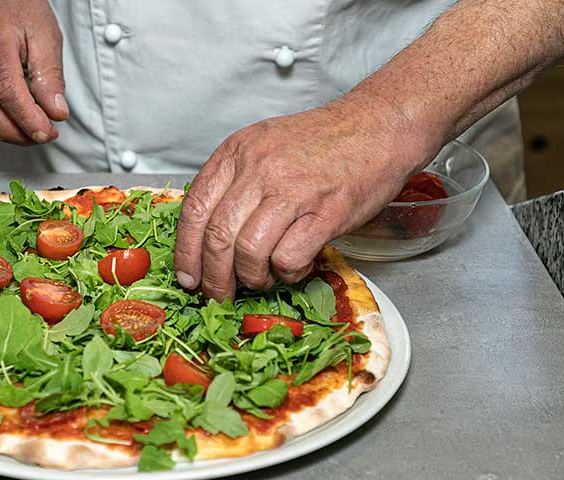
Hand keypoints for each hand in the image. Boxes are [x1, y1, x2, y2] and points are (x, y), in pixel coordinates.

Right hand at [0, 0, 66, 144]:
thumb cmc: (11, 7)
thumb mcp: (43, 33)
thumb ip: (49, 74)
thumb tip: (55, 111)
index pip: (6, 92)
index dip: (28, 119)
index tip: (48, 131)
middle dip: (18, 134)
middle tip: (44, 133)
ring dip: (7, 133)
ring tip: (32, 129)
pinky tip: (13, 121)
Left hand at [173, 94, 435, 299]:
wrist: (377, 126)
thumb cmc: (323, 142)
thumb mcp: (264, 146)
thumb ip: (235, 182)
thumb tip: (208, 236)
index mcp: (237, 152)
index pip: (194, 209)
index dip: (186, 252)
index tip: (188, 277)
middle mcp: (259, 168)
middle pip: (218, 237)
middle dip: (214, 278)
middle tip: (220, 295)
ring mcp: (292, 190)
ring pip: (249, 253)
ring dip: (253, 278)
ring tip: (264, 279)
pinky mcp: (325, 213)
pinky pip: (288, 259)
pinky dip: (288, 273)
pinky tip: (296, 266)